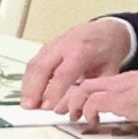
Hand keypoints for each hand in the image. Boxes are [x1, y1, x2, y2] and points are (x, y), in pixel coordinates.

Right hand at [18, 16, 135, 108]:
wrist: (107, 29)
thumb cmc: (109, 50)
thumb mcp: (111, 70)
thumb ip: (96, 89)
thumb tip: (83, 109)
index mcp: (83, 49)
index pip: (63, 73)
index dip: (54, 91)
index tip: (50, 108)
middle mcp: (64, 44)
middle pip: (42, 66)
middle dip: (34, 88)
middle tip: (30, 107)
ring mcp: (53, 44)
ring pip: (34, 64)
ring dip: (27, 85)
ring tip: (26, 103)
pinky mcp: (47, 47)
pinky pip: (34, 62)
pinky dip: (29, 79)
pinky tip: (29, 93)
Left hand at [58, 70, 137, 131]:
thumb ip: (131, 103)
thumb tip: (122, 113)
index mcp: (124, 80)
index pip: (95, 83)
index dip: (80, 94)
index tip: (73, 105)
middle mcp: (118, 81)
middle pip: (84, 84)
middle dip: (69, 98)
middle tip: (62, 111)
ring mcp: (119, 89)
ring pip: (85, 91)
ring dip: (74, 105)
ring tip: (72, 118)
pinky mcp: (122, 99)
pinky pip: (95, 102)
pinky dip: (88, 112)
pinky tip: (91, 122)